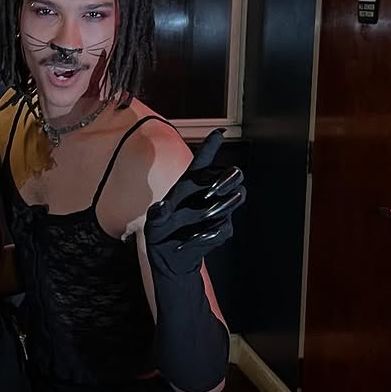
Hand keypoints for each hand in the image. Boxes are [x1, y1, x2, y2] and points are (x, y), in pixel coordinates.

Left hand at [144, 129, 245, 275]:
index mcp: (190, 185)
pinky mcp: (221, 230)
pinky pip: (223, 227)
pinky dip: (208, 233)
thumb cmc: (161, 232)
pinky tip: (193, 238)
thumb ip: (157, 214)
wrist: (171, 257)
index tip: (218, 133)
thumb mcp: (154, 222)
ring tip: (206, 213)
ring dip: (225, 203)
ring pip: (236, 198)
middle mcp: (208, 194)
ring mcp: (218, 211)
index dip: (210, 148)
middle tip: (215, 187)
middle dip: (228, 178)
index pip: (203, 163)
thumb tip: (162, 206)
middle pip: (233, 175)